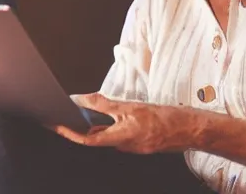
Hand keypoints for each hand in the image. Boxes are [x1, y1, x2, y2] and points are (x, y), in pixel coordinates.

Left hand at [54, 92, 199, 153]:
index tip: (57, 126)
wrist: (188, 129)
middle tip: (63, 115)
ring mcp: (130, 147)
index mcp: (120, 138)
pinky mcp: (136, 144)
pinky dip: (105, 126)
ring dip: (92, 125)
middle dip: (78, 127)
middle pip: (95, 138)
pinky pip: (115, 135)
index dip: (70, 134)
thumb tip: (81, 99)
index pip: (88, 140)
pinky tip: (102, 115)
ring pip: (105, 136)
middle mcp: (123, 147)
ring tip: (78, 112)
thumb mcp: (129, 106)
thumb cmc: (162, 118)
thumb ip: (103, 104)